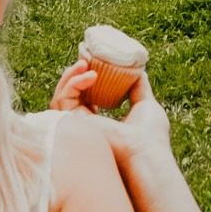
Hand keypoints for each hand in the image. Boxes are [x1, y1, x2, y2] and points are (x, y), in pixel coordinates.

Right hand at [50, 55, 171, 163]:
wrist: (146, 151)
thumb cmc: (150, 135)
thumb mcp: (144, 103)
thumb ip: (138, 87)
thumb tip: (138, 70)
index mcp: (98, 123)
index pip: (82, 99)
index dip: (83, 80)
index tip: (92, 62)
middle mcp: (84, 126)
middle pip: (66, 97)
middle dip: (72, 76)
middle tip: (85, 60)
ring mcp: (76, 128)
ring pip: (59, 98)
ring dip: (70, 77)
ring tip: (85, 64)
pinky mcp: (72, 126)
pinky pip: (62, 101)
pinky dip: (73, 85)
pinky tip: (90, 76)